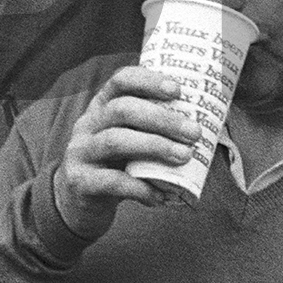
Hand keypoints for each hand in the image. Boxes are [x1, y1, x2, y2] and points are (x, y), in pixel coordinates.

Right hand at [52, 67, 199, 241]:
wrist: (79, 201)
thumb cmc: (116, 164)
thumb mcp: (128, 138)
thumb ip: (151, 129)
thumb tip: (203, 126)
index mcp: (102, 106)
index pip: (121, 80)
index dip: (149, 81)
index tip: (178, 90)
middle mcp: (87, 123)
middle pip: (122, 109)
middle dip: (162, 118)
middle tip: (193, 132)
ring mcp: (80, 152)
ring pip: (115, 140)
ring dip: (154, 147)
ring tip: (183, 156)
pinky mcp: (80, 181)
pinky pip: (111, 181)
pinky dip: (139, 188)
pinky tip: (160, 196)